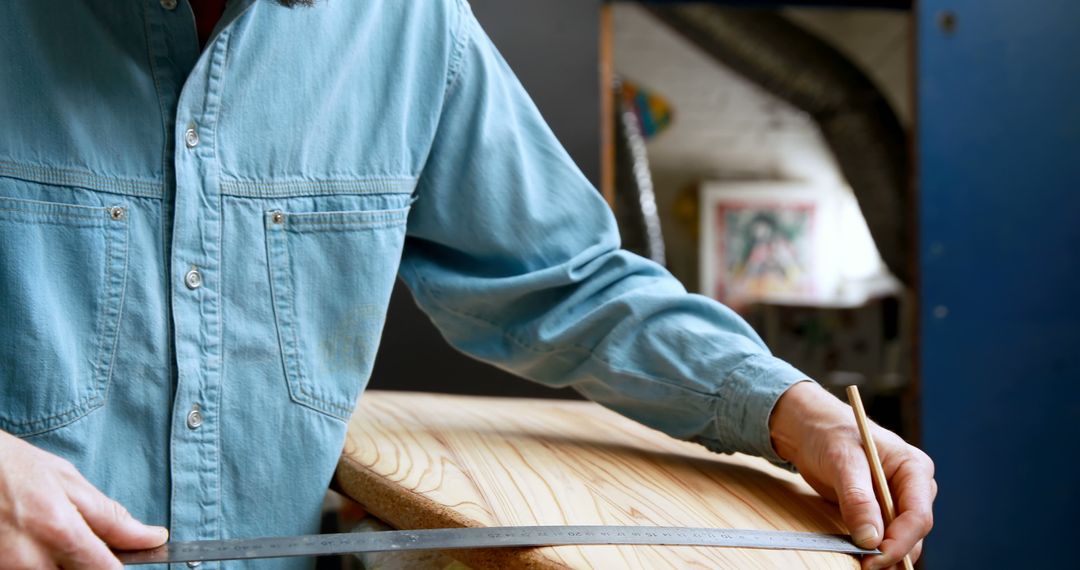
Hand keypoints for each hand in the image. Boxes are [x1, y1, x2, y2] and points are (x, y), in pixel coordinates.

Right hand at [0, 430, 168, 568]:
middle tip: (78, 539)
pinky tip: (33, 543)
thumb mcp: (69, 482)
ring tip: (49, 536)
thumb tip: (152, 538)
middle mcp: (31, 559)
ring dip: (61, 564)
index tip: (120, 557)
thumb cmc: (15, 468)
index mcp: (60, 530)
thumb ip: (112, 517)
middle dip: (88, 565)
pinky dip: (38, 563)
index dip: (117, 566)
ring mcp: (9, 568)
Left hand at [769, 382, 935, 569]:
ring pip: (900, 539)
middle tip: (864, 566)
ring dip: (883, 554)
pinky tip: (859, 556)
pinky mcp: (880, 511)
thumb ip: (857, 498)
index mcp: (913, 468)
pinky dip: (873, 548)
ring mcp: (898, 501)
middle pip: (913, 532)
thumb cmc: (829, 433)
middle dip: (891, 552)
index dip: (899, 542)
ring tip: (861, 563)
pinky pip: (883, 536)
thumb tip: (871, 538)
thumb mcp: (841, 460)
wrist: (811, 430)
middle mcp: (913, 487)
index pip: (918, 515)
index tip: (874, 557)